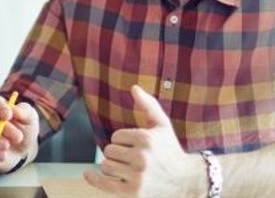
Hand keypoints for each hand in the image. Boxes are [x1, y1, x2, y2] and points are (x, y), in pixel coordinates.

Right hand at [0, 93, 38, 172]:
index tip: (9, 116)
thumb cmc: (23, 130)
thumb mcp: (30, 120)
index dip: (0, 107)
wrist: (20, 152)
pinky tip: (2, 156)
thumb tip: (15, 110)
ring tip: (7, 146)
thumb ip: (25, 113)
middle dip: (3, 127)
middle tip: (18, 137)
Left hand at [84, 85, 204, 196]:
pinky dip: (93, 179)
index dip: (122, 141)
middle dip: (116, 154)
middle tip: (130, 158)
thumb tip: (134, 87)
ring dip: (112, 166)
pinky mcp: (133, 192)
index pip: (115, 136)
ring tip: (125, 168)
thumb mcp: (162, 125)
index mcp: (146, 139)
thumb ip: (148, 104)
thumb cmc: (171, 150)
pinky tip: (88, 173)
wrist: (187, 180)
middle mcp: (141, 157)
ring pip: (106, 166)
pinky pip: (104, 184)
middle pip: (109, 151)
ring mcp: (137, 176)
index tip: (133, 146)